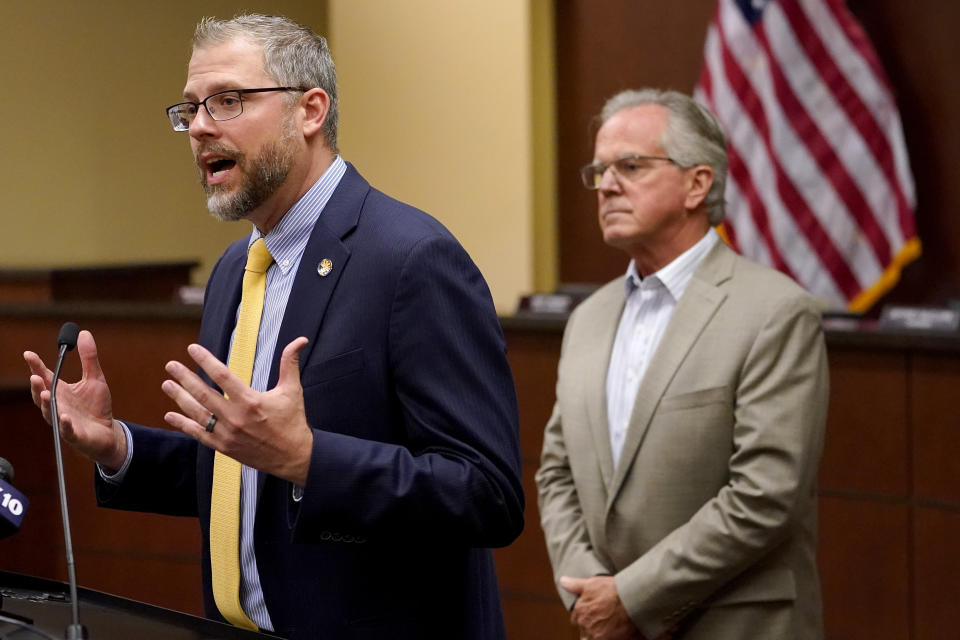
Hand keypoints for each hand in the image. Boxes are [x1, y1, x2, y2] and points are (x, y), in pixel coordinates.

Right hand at [23, 330, 127, 470]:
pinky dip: (65, 424)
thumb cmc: (96, 406)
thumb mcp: (95, 378)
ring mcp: (63, 421)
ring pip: (50, 413)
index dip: (35, 366)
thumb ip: (88, 358)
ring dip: (47, 404)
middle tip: (35, 377)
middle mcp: (57, 405)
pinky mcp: (74, 435)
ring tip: (46, 393)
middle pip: (42, 395)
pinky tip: (65, 417)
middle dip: (37, 386)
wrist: (107, 432)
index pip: (44, 376)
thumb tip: (84, 333)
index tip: (28, 354)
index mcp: (60, 391)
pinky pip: (67, 430)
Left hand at [161, 337, 313, 483]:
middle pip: (203, 394)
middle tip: (171, 365)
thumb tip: (300, 340)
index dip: (206, 360)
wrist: (294, 457)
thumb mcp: (293, 390)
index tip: (193, 349)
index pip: (222, 375)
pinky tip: (170, 416)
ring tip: (167, 385)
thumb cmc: (293, 422)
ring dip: (180, 398)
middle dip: (185, 378)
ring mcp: (227, 434)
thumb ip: (290, 363)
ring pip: (197, 413)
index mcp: (250, 401)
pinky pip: (199, 434)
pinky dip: (183, 425)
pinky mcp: (224, 447)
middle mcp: (235, 417)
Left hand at [561, 576, 644, 639]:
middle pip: (584, 629)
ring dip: (599, 632)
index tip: (593, 612)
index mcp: (579, 610)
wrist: (630, 600)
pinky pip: (604, 639)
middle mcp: (585, 624)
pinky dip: (608, 637)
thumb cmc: (612, 590)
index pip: (576, 619)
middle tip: (603, 617)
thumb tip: (562, 581)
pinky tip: (615, 630)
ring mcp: (595, 634)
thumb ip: (575, 585)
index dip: (584, 615)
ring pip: (593, 636)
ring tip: (610, 624)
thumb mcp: (592, 583)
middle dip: (591, 624)